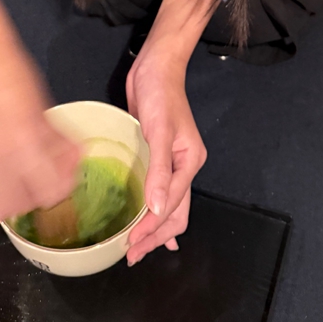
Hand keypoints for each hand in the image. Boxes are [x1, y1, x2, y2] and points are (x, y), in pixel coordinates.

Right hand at [0, 40, 80, 225]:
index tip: (65, 179)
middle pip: (22, 205)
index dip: (60, 187)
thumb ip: (57, 141)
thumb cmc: (14, 75)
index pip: (47, 191)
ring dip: (14, 197)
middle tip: (45, 180)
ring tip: (24, 177)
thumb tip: (74, 161)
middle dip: (37, 196)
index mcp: (24, 141)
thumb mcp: (44, 109)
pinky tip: (4, 167)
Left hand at [125, 47, 206, 264]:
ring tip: (137, 248)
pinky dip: (154, 210)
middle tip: (132, 255)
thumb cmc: (160, 94)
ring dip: (154, 228)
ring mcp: (171, 162)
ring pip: (168, 205)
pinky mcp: (157, 155)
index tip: (132, 244)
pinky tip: (148, 223)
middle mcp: (184, 165)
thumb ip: (159, 170)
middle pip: (175, 212)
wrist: (155, 66)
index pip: (172, 204)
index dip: (152, 227)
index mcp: (190, 161)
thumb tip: (156, 209)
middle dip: (155, 236)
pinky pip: (157, 190)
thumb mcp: (159, 130)